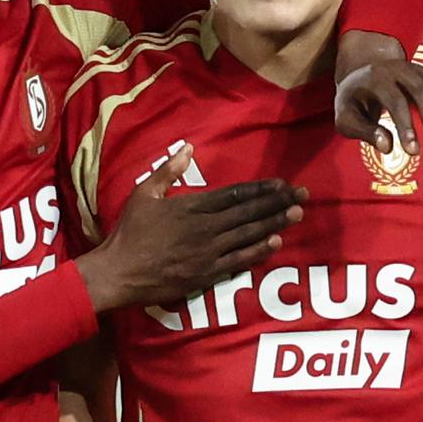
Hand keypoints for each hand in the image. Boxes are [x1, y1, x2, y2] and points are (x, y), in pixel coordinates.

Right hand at [77, 144, 303, 312]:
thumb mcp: (144, 194)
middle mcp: (205, 227)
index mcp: (192, 206)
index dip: (261, 189)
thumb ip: (169, 171)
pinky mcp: (206, 273)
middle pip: (248, 212)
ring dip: (274, 223)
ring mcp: (208, 252)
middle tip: (302, 195)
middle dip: (277, 203)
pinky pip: (238, 261)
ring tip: (297, 214)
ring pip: (248, 234)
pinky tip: (276, 243)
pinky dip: (258, 252)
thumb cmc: (130, 232)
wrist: (120, 272)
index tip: (282, 183)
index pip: (234, 195)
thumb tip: (188, 148)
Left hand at [332, 31, 422, 154]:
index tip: (413, 152)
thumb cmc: (353, 103)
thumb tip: (387, 147)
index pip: (395, 101)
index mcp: (376, 78)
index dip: (406, 127)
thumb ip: (364, 131)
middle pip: (422, 91)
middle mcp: (398, 68)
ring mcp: (416, 69)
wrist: (361, 75)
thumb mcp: (346, 118)